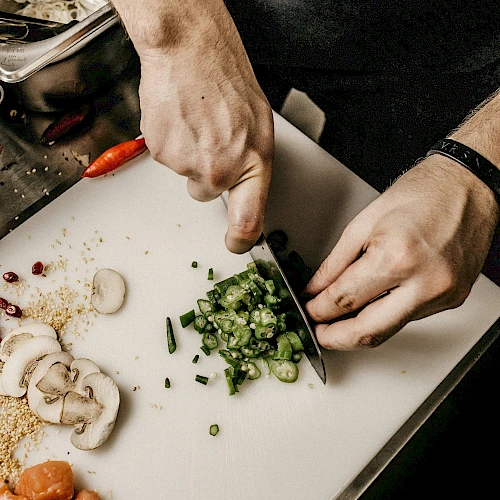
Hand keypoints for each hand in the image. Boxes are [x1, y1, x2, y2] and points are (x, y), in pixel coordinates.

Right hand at [116, 0, 273, 252]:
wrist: (189, 51)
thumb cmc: (226, 79)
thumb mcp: (257, 127)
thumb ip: (250, 165)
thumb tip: (243, 192)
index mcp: (252, 164)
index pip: (248, 221)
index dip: (240, 240)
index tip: (236, 243)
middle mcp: (220, 171)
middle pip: (206, 194)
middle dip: (207, 173)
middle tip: (211, 140)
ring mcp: (187, 164)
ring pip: (186, 174)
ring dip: (189, 154)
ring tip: (197, 121)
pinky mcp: (161, 153)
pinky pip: (167, 158)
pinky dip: (172, 142)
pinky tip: (181, 119)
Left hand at [304, 155, 499, 349]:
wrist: (467, 186)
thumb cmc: (421, 193)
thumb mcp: (363, 223)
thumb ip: (335, 263)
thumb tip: (315, 290)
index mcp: (397, 257)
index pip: (345, 300)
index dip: (318, 311)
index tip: (308, 311)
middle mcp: (424, 282)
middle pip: (369, 332)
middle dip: (335, 338)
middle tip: (318, 332)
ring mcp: (442, 294)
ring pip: (389, 330)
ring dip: (359, 329)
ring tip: (338, 320)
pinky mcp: (452, 299)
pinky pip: (408, 318)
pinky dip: (384, 315)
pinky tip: (370, 306)